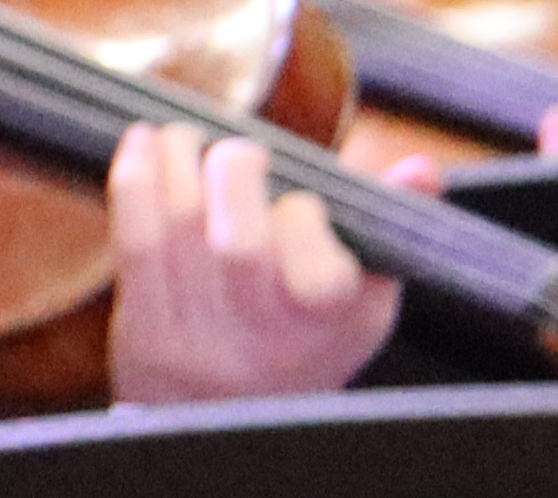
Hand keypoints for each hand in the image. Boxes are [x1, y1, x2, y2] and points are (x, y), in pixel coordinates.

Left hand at [103, 122, 394, 405]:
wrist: (224, 419)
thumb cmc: (301, 340)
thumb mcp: (361, 301)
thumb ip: (386, 228)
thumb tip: (422, 168)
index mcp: (333, 334)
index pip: (319, 275)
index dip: (303, 218)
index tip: (301, 201)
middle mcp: (266, 345)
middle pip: (241, 247)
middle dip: (235, 174)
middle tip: (241, 155)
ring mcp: (202, 342)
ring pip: (180, 230)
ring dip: (179, 162)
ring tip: (190, 139)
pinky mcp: (145, 333)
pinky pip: (135, 240)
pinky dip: (136, 178)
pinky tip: (145, 143)